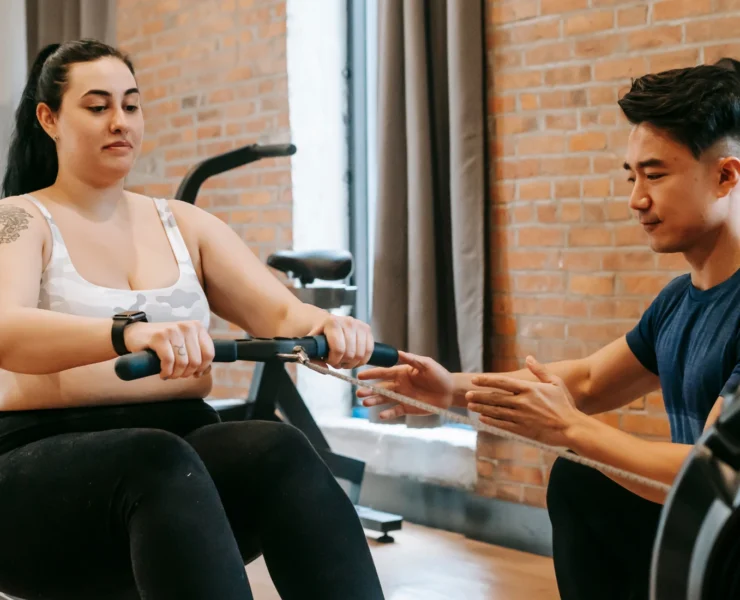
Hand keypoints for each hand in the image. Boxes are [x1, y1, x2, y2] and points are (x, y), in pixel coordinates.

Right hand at [123, 320, 214, 379]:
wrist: (136, 333)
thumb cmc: (164, 343)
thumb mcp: (184, 345)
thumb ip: (197, 355)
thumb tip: (206, 371)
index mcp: (197, 327)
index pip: (209, 353)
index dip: (202, 368)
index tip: (195, 373)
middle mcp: (187, 327)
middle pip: (196, 361)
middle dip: (187, 373)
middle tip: (178, 374)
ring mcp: (173, 330)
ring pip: (183, 362)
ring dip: (176, 374)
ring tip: (170, 374)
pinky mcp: (159, 337)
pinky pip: (169, 361)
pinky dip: (166, 372)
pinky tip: (163, 373)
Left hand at [308, 315, 373, 369]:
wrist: (327, 324)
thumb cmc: (320, 335)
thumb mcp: (312, 345)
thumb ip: (313, 358)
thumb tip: (325, 369)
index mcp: (332, 323)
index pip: (338, 349)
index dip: (334, 360)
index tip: (329, 360)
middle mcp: (348, 322)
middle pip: (350, 353)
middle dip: (342, 363)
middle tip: (337, 362)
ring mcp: (359, 325)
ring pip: (360, 354)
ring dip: (352, 363)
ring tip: (344, 360)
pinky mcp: (367, 329)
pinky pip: (369, 350)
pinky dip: (362, 360)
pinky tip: (353, 360)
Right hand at [357, 352, 453, 419]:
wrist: (450, 391)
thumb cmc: (439, 375)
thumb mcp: (427, 364)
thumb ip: (412, 360)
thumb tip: (398, 352)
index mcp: (402, 372)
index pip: (383, 372)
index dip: (372, 374)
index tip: (360, 376)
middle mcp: (399, 385)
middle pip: (381, 387)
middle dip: (369, 390)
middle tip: (359, 393)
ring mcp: (402, 397)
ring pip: (385, 399)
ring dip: (374, 401)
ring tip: (365, 403)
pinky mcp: (407, 408)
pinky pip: (395, 411)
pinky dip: (388, 413)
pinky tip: (380, 415)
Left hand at [466, 356, 583, 446]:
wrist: (571, 428)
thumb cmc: (565, 404)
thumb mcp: (555, 383)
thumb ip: (540, 370)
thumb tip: (529, 357)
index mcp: (529, 389)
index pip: (502, 382)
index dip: (487, 380)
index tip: (475, 380)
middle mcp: (523, 402)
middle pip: (495, 397)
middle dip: (479, 396)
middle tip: (467, 395)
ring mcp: (521, 417)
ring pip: (496, 411)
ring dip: (482, 408)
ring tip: (470, 406)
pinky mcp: (522, 430)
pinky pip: (503, 425)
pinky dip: (491, 421)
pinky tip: (483, 419)